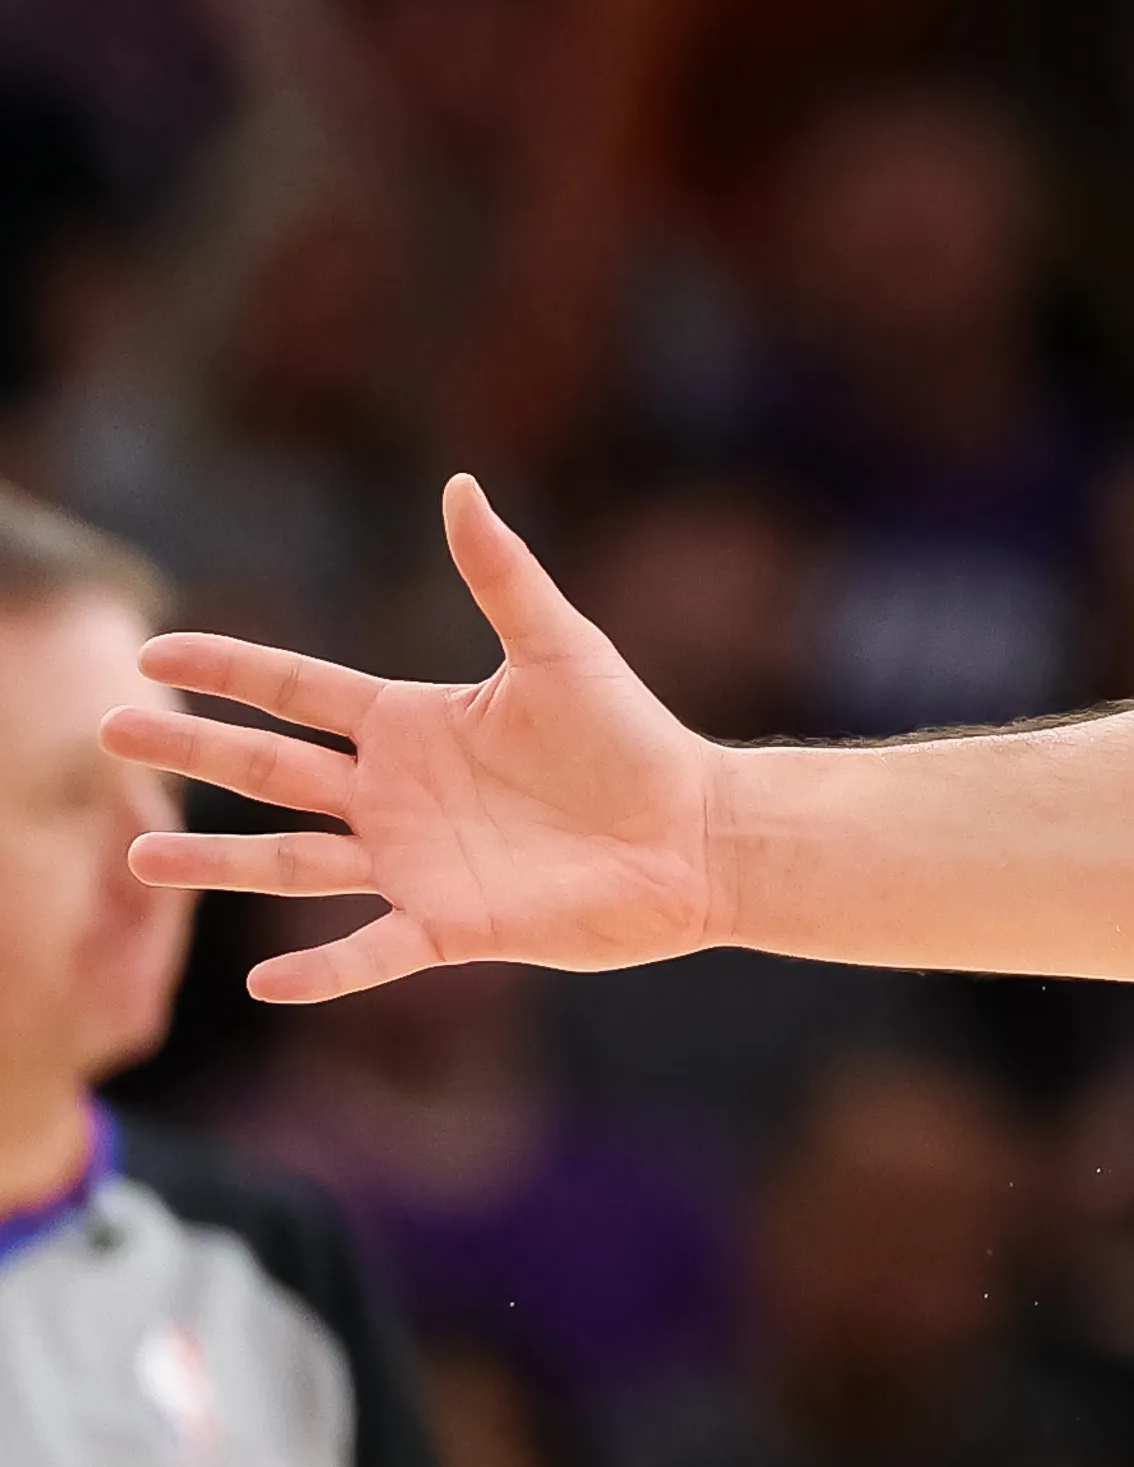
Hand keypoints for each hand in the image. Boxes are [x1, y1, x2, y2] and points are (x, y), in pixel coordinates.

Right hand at [103, 477, 725, 1002]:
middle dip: (192, 753)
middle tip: (106, 733)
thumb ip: (502, 575)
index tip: (153, 652)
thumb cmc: (633, 739)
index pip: (296, 692)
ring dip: (221, 863)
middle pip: (270, 772)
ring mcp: (414, 861)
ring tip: (142, 857)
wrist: (694, 833)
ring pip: (293, 862)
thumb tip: (462, 485)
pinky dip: (322, 969)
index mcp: (411, 724)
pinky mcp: (452, 925)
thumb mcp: (560, 648)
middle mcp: (394, 793)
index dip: (227, 671)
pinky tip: (264, 981)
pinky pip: (371, 950)